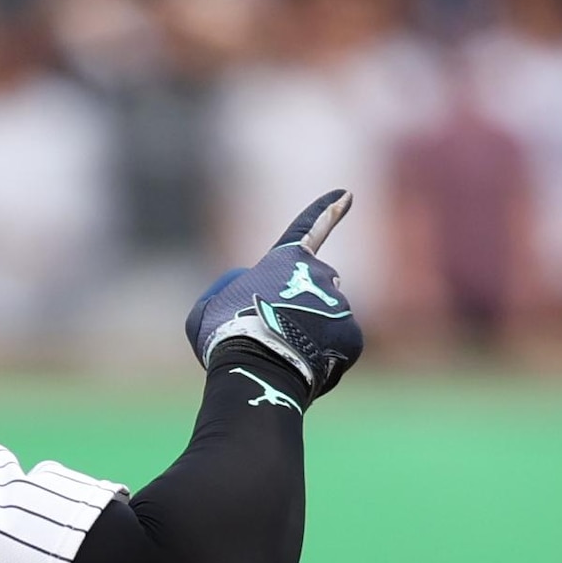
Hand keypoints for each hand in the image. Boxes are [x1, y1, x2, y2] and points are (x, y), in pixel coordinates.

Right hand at [185, 189, 365, 401]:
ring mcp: (339, 304)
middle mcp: (318, 274)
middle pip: (315, 286)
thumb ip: (230, 291)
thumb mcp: (209, 307)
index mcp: (285, 261)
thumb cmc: (227, 336)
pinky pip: (340, 346)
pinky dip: (325, 357)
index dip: (326, 211)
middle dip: (303, 304)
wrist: (258, 368)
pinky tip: (303, 367)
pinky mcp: (352, 334)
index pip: (308, 228)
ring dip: (311, 334)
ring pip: (328, 318)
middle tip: (279, 331)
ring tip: (286, 355)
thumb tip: (250, 290)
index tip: (347, 194)